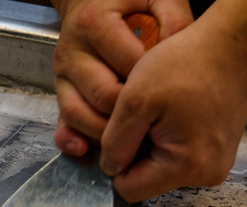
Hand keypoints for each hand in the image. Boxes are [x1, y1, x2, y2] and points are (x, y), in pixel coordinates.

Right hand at [50, 0, 193, 155]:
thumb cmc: (128, 2)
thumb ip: (175, 21)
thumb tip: (186, 54)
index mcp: (95, 24)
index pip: (128, 68)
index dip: (153, 90)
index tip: (173, 104)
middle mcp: (73, 50)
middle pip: (103, 97)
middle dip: (132, 119)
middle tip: (157, 130)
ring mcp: (63, 73)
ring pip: (78, 114)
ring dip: (105, 135)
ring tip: (132, 143)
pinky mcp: (60, 89)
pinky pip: (62, 121)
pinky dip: (73, 141)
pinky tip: (87, 152)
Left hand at [100, 16, 246, 201]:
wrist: (229, 45)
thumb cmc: (189, 63)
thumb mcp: (135, 100)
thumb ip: (115, 142)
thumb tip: (109, 169)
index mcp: (187, 167)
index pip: (129, 190)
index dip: (117, 162)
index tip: (126, 130)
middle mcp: (207, 174)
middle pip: (146, 181)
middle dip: (137, 151)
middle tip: (147, 115)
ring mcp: (215, 165)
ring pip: (160, 169)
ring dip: (152, 143)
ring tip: (163, 111)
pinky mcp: (217, 153)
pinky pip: (178, 157)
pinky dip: (169, 138)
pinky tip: (175, 112)